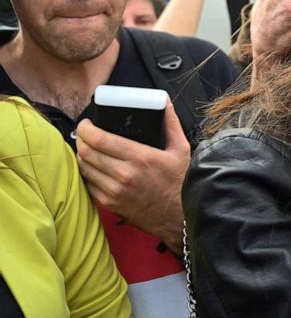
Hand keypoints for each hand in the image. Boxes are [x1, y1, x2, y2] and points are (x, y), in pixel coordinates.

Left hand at [76, 100, 189, 252]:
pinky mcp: (110, 203)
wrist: (179, 216)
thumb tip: (165, 102)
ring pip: (84, 168)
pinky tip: (93, 166)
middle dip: (81, 140)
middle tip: (85, 134)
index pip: (100, 140)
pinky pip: (88, 184)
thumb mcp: (181, 149)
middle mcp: (124, 175)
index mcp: (141, 157)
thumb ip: (171, 123)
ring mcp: (115, 191)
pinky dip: (87, 172)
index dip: (87, 129)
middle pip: (87, 153)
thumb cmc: (180, 181)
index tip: (87, 124)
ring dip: (81, 155)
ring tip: (87, 148)